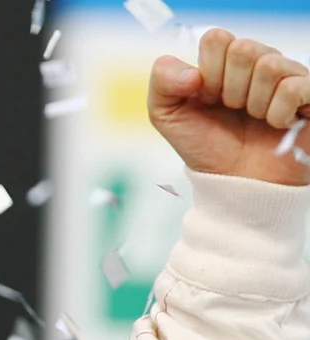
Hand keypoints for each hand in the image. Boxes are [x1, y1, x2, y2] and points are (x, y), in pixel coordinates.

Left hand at [149, 30, 309, 186]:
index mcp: (227, 61)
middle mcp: (260, 62)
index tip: (206, 99)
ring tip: (255, 119)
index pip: (217, 39)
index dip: (207, 72)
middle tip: (233, 110)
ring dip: (254, 103)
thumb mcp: (167, 115)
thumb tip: (192, 73)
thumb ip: (162, 81)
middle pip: (243, 49)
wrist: (235, 184)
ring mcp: (288, 76)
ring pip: (269, 66)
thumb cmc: (206, 146)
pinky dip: (278, 113)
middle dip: (229, 89)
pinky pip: (293, 87)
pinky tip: (277, 124)